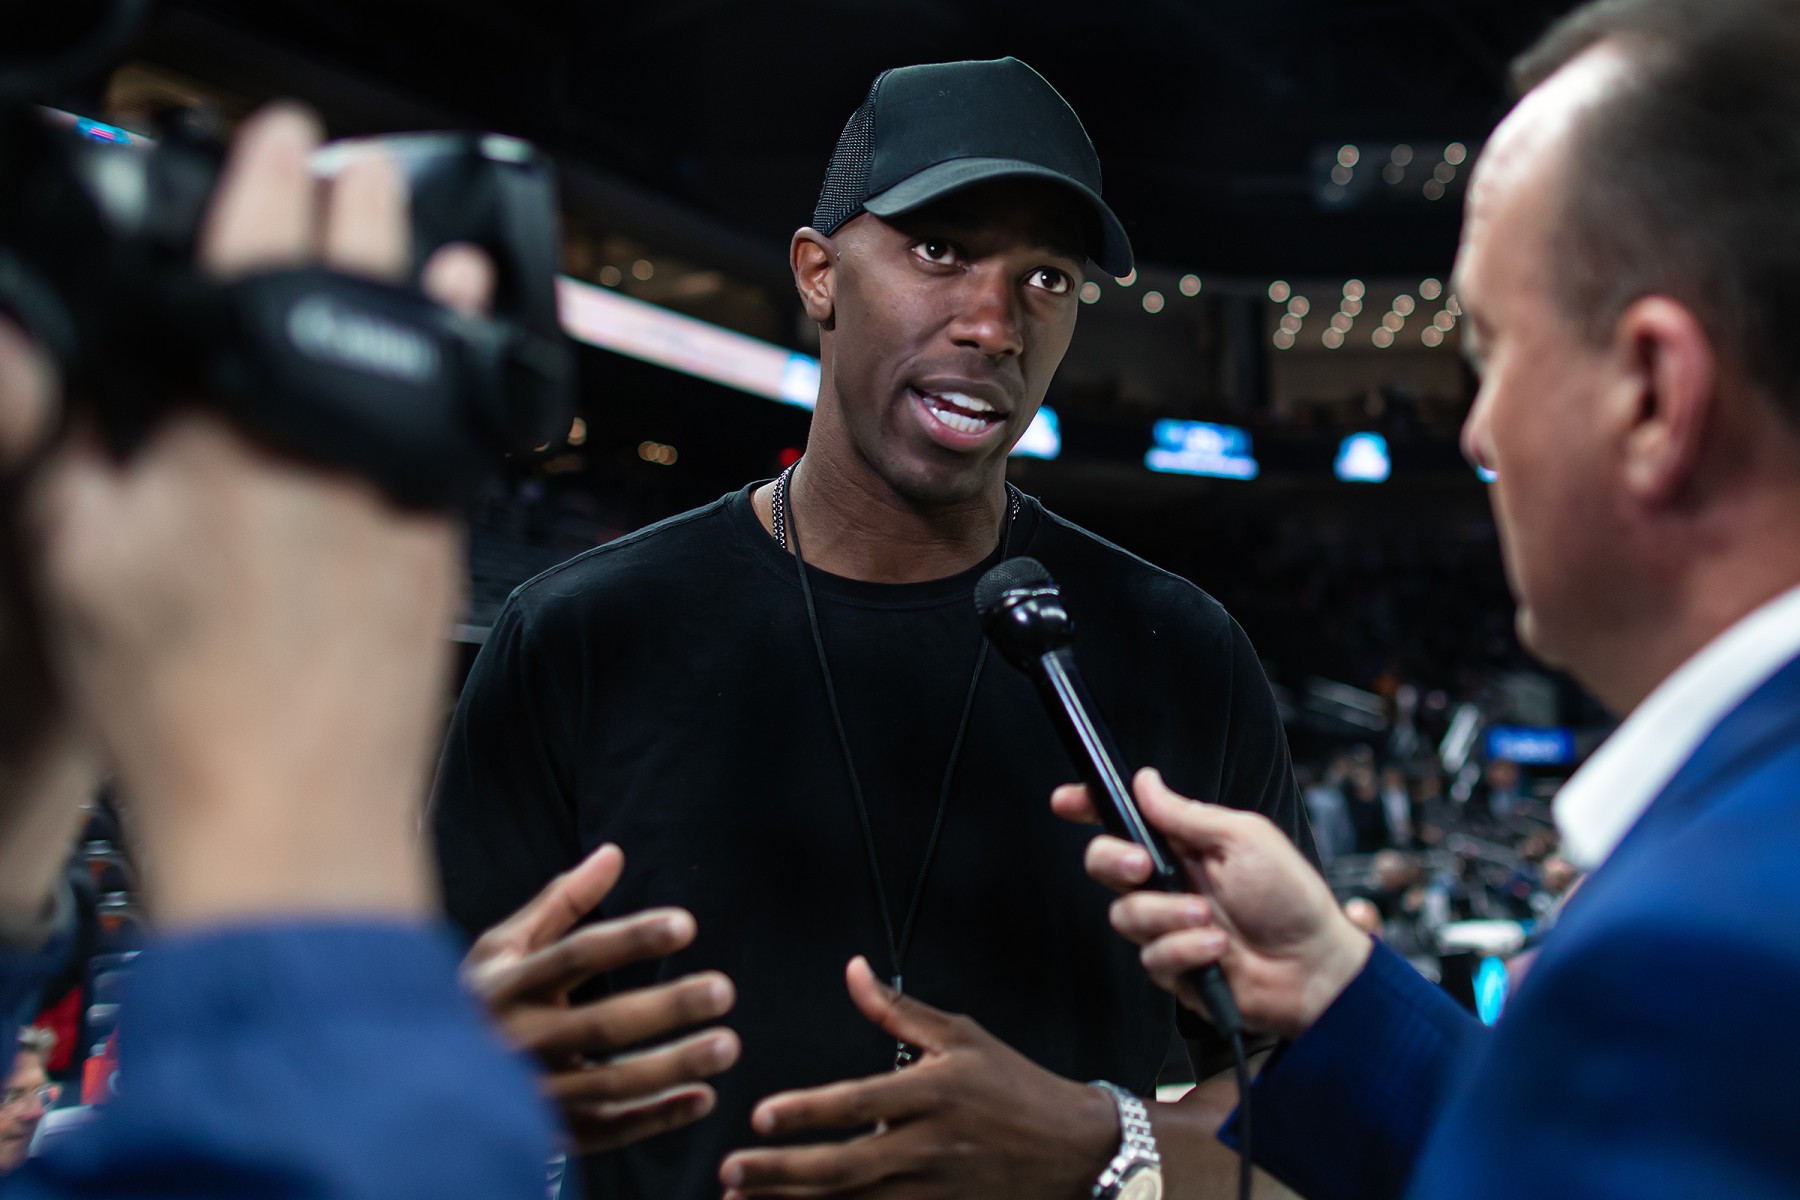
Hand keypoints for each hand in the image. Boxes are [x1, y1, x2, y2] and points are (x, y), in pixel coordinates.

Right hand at [19, 103, 491, 925]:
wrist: (298, 812)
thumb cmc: (183, 707)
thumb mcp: (75, 560)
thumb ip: (77, 443)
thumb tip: (90, 372)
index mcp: (240, 420)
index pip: (260, 251)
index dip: (266, 176)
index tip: (279, 136)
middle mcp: (341, 434)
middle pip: (365, 279)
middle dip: (357, 207)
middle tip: (348, 170)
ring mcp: (409, 484)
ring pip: (430, 349)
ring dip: (426, 283)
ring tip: (427, 247)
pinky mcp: (447, 535)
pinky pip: (461, 423)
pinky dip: (460, 372)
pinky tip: (460, 362)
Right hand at [463, 843, 739, 1153]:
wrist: (421, 1079)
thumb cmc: (480, 997)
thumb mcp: (505, 946)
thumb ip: (561, 902)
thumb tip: (614, 853)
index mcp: (507, 985)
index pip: (575, 955)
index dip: (632, 938)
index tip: (687, 925)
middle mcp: (517, 1041)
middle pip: (601, 1024)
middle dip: (667, 1007)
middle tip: (724, 989)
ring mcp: (532, 1092)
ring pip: (611, 1084)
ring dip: (674, 1066)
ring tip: (728, 1045)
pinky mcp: (547, 1132)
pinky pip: (608, 1131)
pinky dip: (656, 1119)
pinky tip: (702, 1099)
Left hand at [719, 956, 1114, 1199]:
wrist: (1076, 1150)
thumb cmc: (1013, 1085)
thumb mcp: (962, 1036)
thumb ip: (897, 1010)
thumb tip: (851, 968)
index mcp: (932, 1093)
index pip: (856, 1103)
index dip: (806, 1112)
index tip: (760, 1115)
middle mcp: (928, 1147)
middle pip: (842, 1166)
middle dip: (781, 1172)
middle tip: (731, 1171)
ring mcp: (934, 1192)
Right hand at [1053, 768, 1369, 1038]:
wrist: (1315, 967)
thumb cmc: (1292, 899)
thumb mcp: (1245, 839)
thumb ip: (1188, 814)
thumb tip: (1145, 781)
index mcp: (1185, 845)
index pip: (1126, 820)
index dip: (1090, 807)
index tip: (1067, 801)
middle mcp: (1170, 883)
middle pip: (1105, 863)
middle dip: (1115, 861)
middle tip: (1144, 866)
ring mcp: (1169, 926)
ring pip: (1125, 915)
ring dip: (1168, 915)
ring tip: (1211, 920)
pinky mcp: (1174, 967)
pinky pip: (1152, 957)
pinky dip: (1186, 950)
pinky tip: (1218, 949)